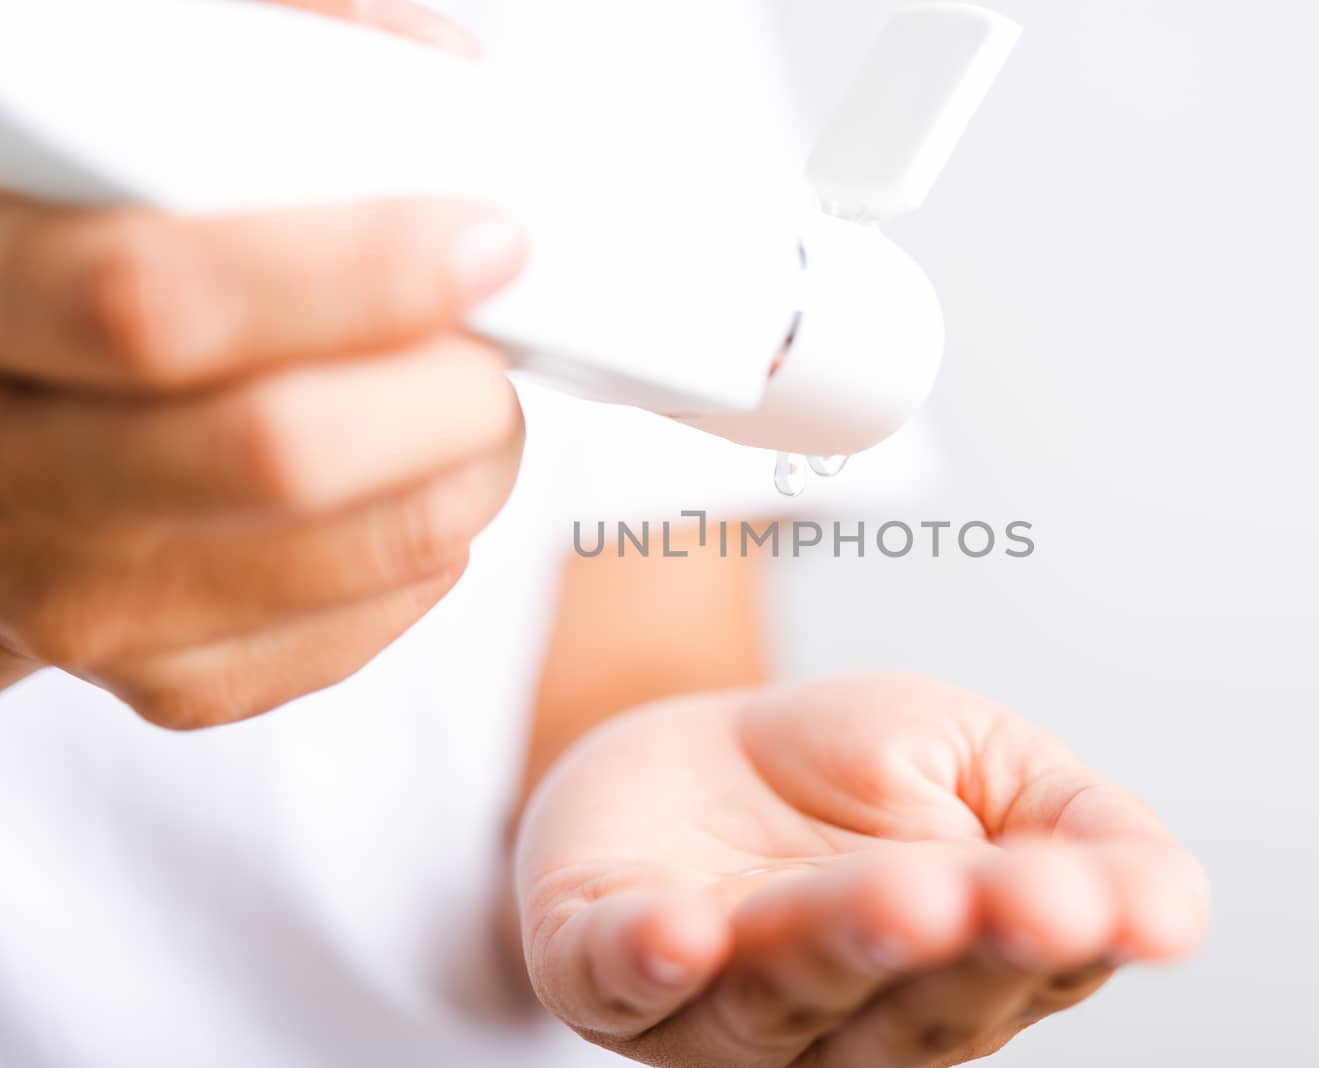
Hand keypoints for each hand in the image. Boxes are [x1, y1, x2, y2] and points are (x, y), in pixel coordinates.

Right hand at [0, 1, 525, 727]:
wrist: (3, 455)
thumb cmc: (75, 285)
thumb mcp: (98, 160)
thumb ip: (242, 77)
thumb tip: (433, 68)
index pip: (155, 302)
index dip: (349, 274)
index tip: (488, 242)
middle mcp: (8, 471)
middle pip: (280, 453)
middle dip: (445, 388)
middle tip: (489, 339)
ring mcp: (86, 597)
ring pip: (361, 548)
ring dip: (470, 465)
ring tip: (465, 402)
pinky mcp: (172, 679)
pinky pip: (367, 623)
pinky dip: (434, 543)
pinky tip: (408, 483)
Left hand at [517, 675, 1209, 1066]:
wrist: (705, 745)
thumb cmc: (858, 773)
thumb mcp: (992, 769)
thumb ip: (1085, 832)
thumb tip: (1178, 908)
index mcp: (955, 977)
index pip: (1022, 967)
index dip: (1070, 933)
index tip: (1123, 903)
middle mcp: (843, 1019)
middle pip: (906, 1005)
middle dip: (959, 949)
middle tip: (1017, 898)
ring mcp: (718, 1003)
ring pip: (779, 994)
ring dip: (833, 949)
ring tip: (892, 896)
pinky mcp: (603, 964)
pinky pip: (620, 978)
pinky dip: (647, 959)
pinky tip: (677, 932)